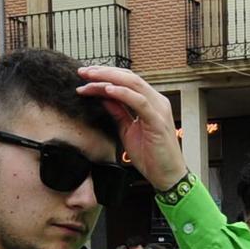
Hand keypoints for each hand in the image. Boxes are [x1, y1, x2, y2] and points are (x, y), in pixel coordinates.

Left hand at [75, 66, 185, 191]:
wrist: (167, 176)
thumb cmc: (151, 156)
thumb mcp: (127, 130)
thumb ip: (118, 112)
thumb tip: (103, 97)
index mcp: (151, 102)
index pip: (127, 81)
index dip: (106, 75)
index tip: (85, 76)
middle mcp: (157, 101)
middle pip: (129, 77)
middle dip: (104, 72)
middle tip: (83, 72)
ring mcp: (159, 109)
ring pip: (133, 84)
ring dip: (109, 78)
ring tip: (90, 78)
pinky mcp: (158, 121)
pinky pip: (139, 102)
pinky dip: (123, 93)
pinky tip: (107, 90)